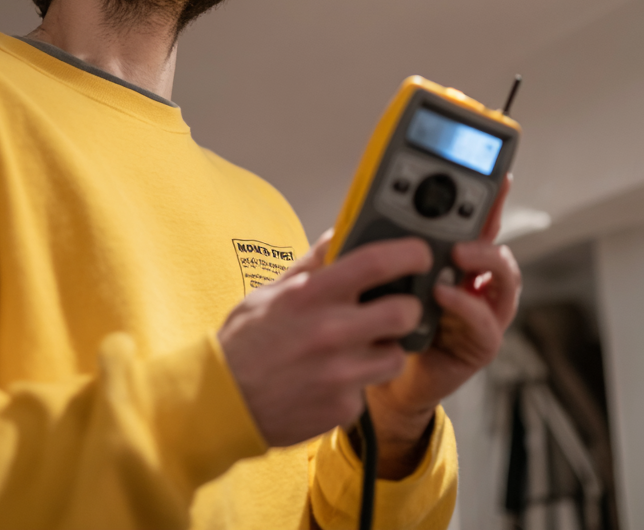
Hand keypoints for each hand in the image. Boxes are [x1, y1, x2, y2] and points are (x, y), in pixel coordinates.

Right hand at [218, 232, 432, 447]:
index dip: (410, 253)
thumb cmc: (245, 344)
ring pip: (396, 356)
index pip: (377, 262)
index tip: (419, 253)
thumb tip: (338, 235)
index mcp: (312, 296)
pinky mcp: (344, 408)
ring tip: (359, 349)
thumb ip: (311, 265)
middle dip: (408, 308)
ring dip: (386, 351)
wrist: (224, 403)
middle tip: (397, 309)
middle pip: (405, 312)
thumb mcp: (270, 293)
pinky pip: (370, 389)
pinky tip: (332, 379)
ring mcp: (340, 373)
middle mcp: (331, 332)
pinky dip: (358, 384)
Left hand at [365, 175, 520, 475]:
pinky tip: (444, 294)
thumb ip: (375, 249)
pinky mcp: (479, 342)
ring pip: (505, 278)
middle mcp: (475, 282)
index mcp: (452, 261)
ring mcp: (482, 311)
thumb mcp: (373, 278)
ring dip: (485, 260)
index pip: (475, 223)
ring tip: (459, 252)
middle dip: (491, 223)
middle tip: (472, 209)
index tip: (498, 173)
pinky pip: (484, 322)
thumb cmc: (378, 323)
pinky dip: (466, 305)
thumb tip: (357, 215)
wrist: (381, 379)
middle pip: (497, 241)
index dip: (490, 198)